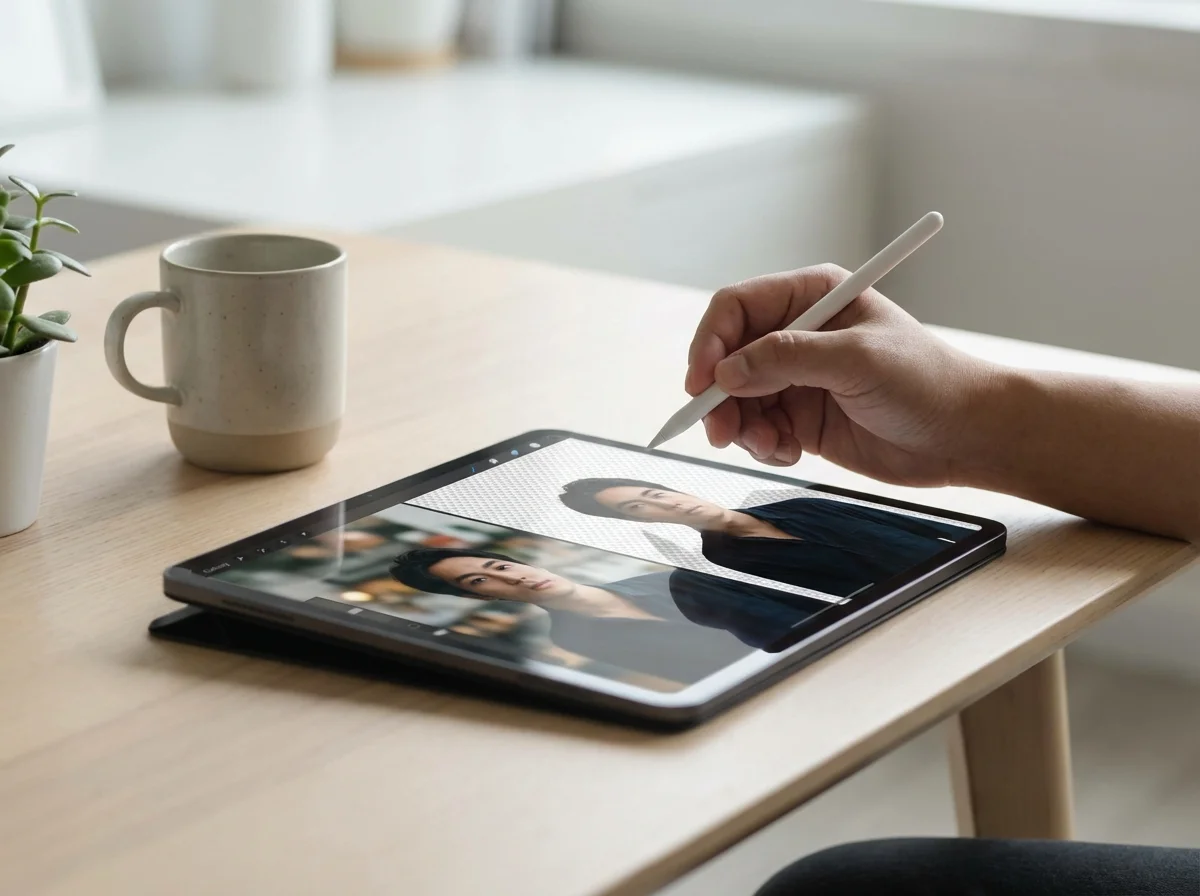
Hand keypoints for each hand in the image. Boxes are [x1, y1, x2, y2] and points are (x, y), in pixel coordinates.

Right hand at [685, 265, 998, 485]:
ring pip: (736, 399)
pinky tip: (790, 451)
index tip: (703, 383)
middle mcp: (798, 333)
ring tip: (770, 445)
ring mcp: (797, 378)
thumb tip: (726, 373)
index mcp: (813, 297)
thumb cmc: (927, 382)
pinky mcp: (801, 418)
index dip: (711, 343)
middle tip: (720, 430)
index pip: (737, 308)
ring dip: (740, 426)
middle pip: (727, 357)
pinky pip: (757, 429)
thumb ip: (787, 359)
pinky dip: (761, 444)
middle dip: (719, 396)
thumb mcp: (856, 359)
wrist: (963, 436)